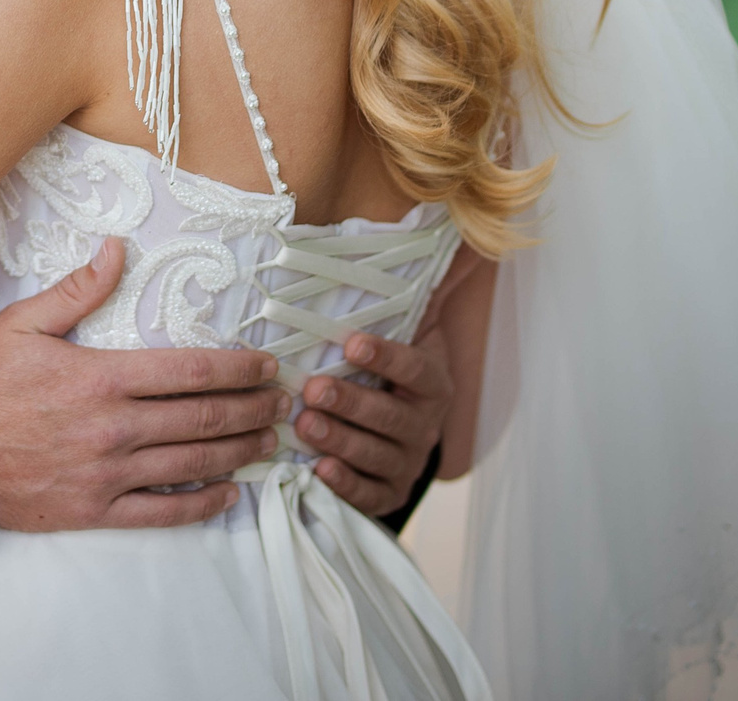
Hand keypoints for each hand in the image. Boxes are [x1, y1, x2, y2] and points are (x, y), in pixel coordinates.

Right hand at [0, 238, 286, 531]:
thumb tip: (116, 249)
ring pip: (192, 463)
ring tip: (268, 441)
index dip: (237, 369)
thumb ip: (77, 289)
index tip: (265, 366)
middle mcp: (114, 427)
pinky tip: (228, 493)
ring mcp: (107, 473)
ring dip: (239, 451)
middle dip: (251, 409)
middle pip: (203, 418)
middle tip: (282, 404)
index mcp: (102, 376)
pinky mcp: (95, 510)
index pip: (190, 370)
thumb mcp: (24, 323)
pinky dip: (202, 505)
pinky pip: (162, 512)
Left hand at [295, 329, 451, 518]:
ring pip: (378, 455)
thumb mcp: (393, 342)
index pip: (415, 370)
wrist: (396, 432)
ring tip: (305, 424)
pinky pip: (371, 494)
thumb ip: (385, 311)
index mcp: (431, 383)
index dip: (387, 357)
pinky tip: (320, 470)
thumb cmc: (379, 375)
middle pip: (392, 416)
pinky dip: (347, 485)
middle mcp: (425, 426)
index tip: (351, 343)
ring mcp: (409, 462)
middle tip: (314, 389)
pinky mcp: (390, 493)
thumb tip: (392, 243)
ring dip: (341, 440)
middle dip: (351, 403)